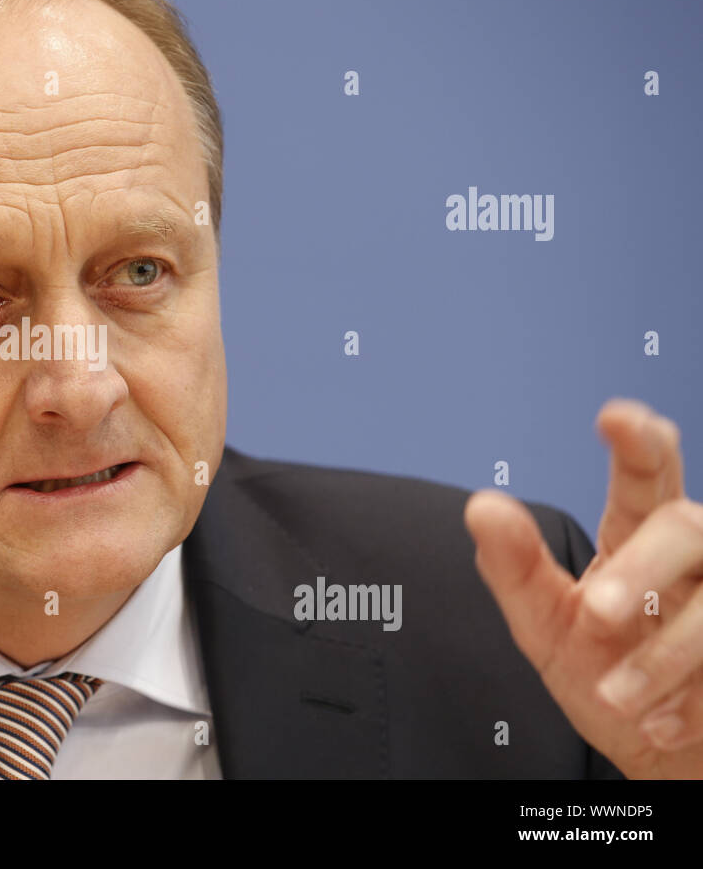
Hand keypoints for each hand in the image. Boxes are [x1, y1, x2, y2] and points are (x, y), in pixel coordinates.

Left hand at [464, 397, 702, 777]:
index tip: (617, 417)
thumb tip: (481, 506)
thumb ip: (513, 567)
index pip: (644, 476)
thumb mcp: (544, 623)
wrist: (657, 746)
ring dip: (662, 657)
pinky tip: (659, 723)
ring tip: (615, 696)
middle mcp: (694, 557)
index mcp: (638, 535)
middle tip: (596, 614)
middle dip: (643, 568)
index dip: (637, 442)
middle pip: (686, 526)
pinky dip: (691, 704)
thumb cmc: (604, 669)